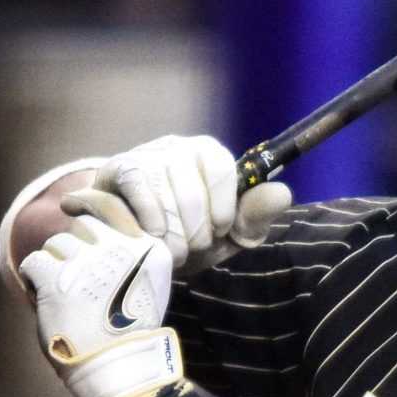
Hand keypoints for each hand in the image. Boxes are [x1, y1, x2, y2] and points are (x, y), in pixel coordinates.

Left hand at [3, 187, 184, 396]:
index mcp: (149, 249)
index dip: (88, 202)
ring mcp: (89, 261)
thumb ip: (132, 254)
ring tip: (67, 299)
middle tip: (74, 278)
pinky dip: (35, 282)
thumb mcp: (146, 287)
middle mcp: (121, 249)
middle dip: (73, 248)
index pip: (112, 206)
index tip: (73, 205)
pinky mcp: (58, 277)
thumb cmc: (128, 332)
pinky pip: (34, 262)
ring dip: (55, 269)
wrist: (116, 369)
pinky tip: (49, 302)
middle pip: (81, 226)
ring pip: (56, 244)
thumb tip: (99, 224)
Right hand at [94, 133, 291, 267]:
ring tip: (169, 250)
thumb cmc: (189, 237)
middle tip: (190, 248)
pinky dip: (144, 221)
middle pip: (191, 190)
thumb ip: (256, 216)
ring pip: (161, 195)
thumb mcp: (230, 235)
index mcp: (207, 154)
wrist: (138, 250)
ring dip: (168, 235)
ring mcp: (142, 156)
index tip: (218, 231)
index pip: (222, 167)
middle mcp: (174, 147)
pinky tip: (146, 238)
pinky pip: (133, 189)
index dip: (222, 208)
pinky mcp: (114, 171)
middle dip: (194, 233)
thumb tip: (282, 193)